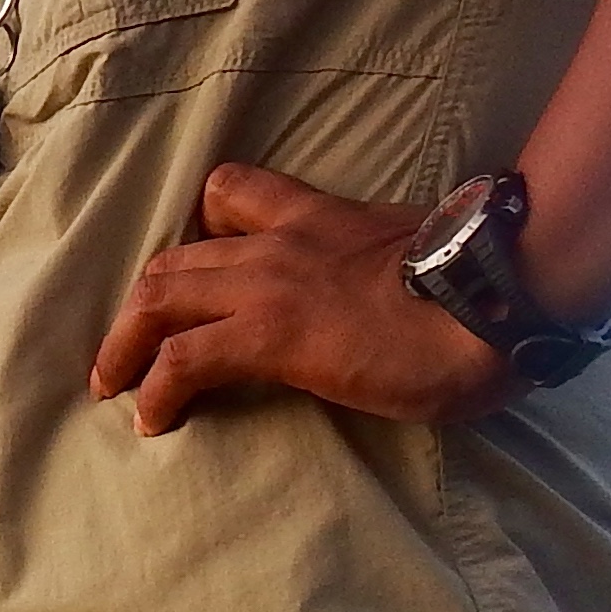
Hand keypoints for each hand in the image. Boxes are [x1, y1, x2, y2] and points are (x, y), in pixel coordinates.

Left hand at [88, 162, 513, 434]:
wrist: (496, 297)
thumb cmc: (478, 287)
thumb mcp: (418, 256)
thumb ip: (382, 268)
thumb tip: (396, 299)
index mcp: (319, 217)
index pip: (233, 191)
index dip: (198, 229)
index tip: (190, 268)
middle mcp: (279, 242)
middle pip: (175, 259)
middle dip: (140, 306)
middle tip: (125, 349)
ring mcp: (268, 286)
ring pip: (160, 300)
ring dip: (126, 345)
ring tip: (114, 386)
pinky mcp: (268, 336)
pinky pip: (183, 360)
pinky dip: (155, 390)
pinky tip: (150, 420)